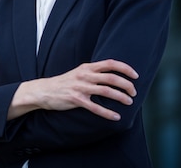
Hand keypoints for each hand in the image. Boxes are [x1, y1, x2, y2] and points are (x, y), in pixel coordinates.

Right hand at [9, 59, 138, 120]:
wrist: (44, 91)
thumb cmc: (64, 83)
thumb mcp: (78, 72)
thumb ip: (93, 72)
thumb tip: (112, 75)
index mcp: (86, 67)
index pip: (110, 64)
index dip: (125, 68)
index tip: (135, 75)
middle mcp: (85, 76)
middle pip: (112, 78)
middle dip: (126, 85)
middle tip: (134, 92)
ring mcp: (80, 87)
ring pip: (106, 91)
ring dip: (121, 97)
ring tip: (129, 102)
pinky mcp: (76, 100)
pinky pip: (95, 107)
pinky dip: (108, 113)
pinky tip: (116, 117)